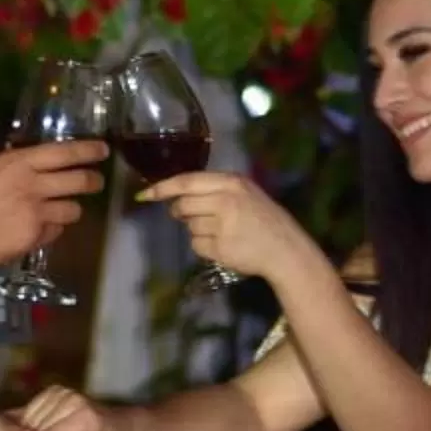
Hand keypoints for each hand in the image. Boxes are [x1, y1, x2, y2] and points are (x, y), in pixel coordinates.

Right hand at [0, 140, 105, 283]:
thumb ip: (19, 169)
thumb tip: (43, 169)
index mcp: (18, 161)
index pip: (65, 152)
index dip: (88, 151)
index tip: (103, 150)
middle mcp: (32, 183)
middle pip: (79, 180)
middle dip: (93, 181)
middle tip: (96, 182)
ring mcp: (36, 211)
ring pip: (73, 209)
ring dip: (70, 210)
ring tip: (60, 211)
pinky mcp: (35, 235)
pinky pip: (56, 232)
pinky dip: (51, 231)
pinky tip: (34, 230)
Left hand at [137, 169, 308, 283]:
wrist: (286, 249)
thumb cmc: (263, 219)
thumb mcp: (244, 193)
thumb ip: (214, 189)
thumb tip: (176, 195)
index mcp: (231, 183)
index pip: (187, 181)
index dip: (163, 187)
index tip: (144, 194)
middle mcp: (226, 201)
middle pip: (182, 205)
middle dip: (180, 212)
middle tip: (196, 216)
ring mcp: (223, 226)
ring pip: (189, 227)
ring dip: (198, 230)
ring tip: (222, 231)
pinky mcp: (221, 248)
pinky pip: (197, 246)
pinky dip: (204, 247)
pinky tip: (224, 245)